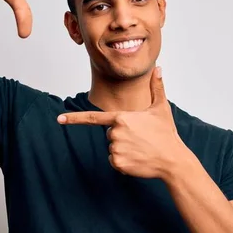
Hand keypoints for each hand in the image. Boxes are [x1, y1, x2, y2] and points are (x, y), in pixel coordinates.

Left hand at [57, 67, 187, 179]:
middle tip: (141, 138)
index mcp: (121, 117)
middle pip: (110, 133)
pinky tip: (138, 159)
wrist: (173, 159)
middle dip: (123, 135)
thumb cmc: (167, 134)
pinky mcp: (118, 163)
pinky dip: (124, 162)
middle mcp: (115, 132)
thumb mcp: (161, 108)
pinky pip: (114, 161)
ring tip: (141, 149)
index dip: (75, 119)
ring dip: (124, 149)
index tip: (59, 119)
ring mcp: (116, 148)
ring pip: (112, 148)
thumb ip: (157, 87)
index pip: (93, 117)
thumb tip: (159, 68)